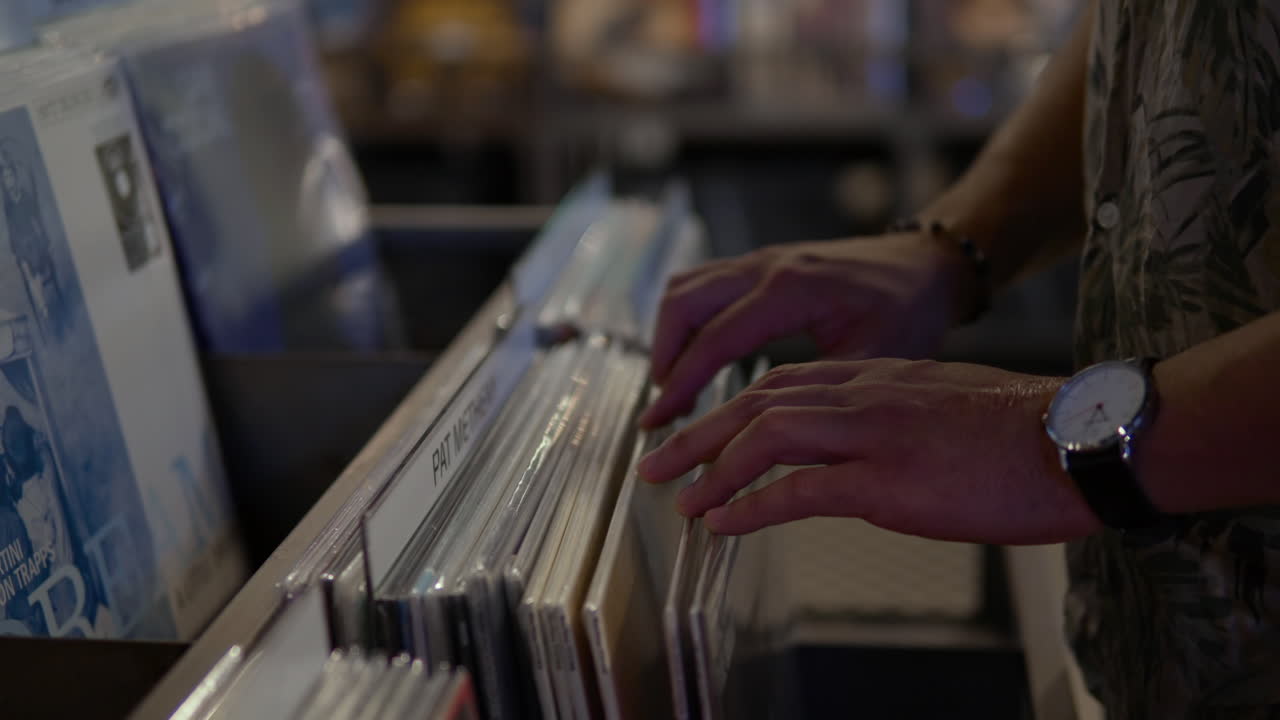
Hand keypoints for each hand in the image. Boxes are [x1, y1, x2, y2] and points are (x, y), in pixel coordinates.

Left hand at [637, 359, 1098, 544]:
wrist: (1075, 441)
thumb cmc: (1019, 431)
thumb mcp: (939, 406)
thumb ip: (888, 416)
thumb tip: (858, 448)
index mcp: (874, 376)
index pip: (779, 383)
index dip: (728, 409)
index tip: (697, 432)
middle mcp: (863, 393)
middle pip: (756, 404)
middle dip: (698, 433)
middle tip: (657, 461)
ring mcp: (872, 433)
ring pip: (765, 437)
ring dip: (710, 468)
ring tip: (677, 496)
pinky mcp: (887, 480)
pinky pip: (799, 489)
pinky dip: (751, 505)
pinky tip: (723, 522)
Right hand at [639, 233, 975, 427]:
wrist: (924, 264)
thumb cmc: (909, 310)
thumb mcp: (876, 359)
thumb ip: (823, 395)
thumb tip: (779, 443)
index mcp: (791, 291)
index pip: (715, 339)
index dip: (681, 383)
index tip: (659, 421)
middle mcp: (767, 267)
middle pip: (683, 303)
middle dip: (663, 357)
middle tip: (662, 408)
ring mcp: (760, 260)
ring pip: (685, 288)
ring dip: (669, 336)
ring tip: (673, 386)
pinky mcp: (760, 264)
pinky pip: (701, 283)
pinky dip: (686, 320)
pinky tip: (695, 356)